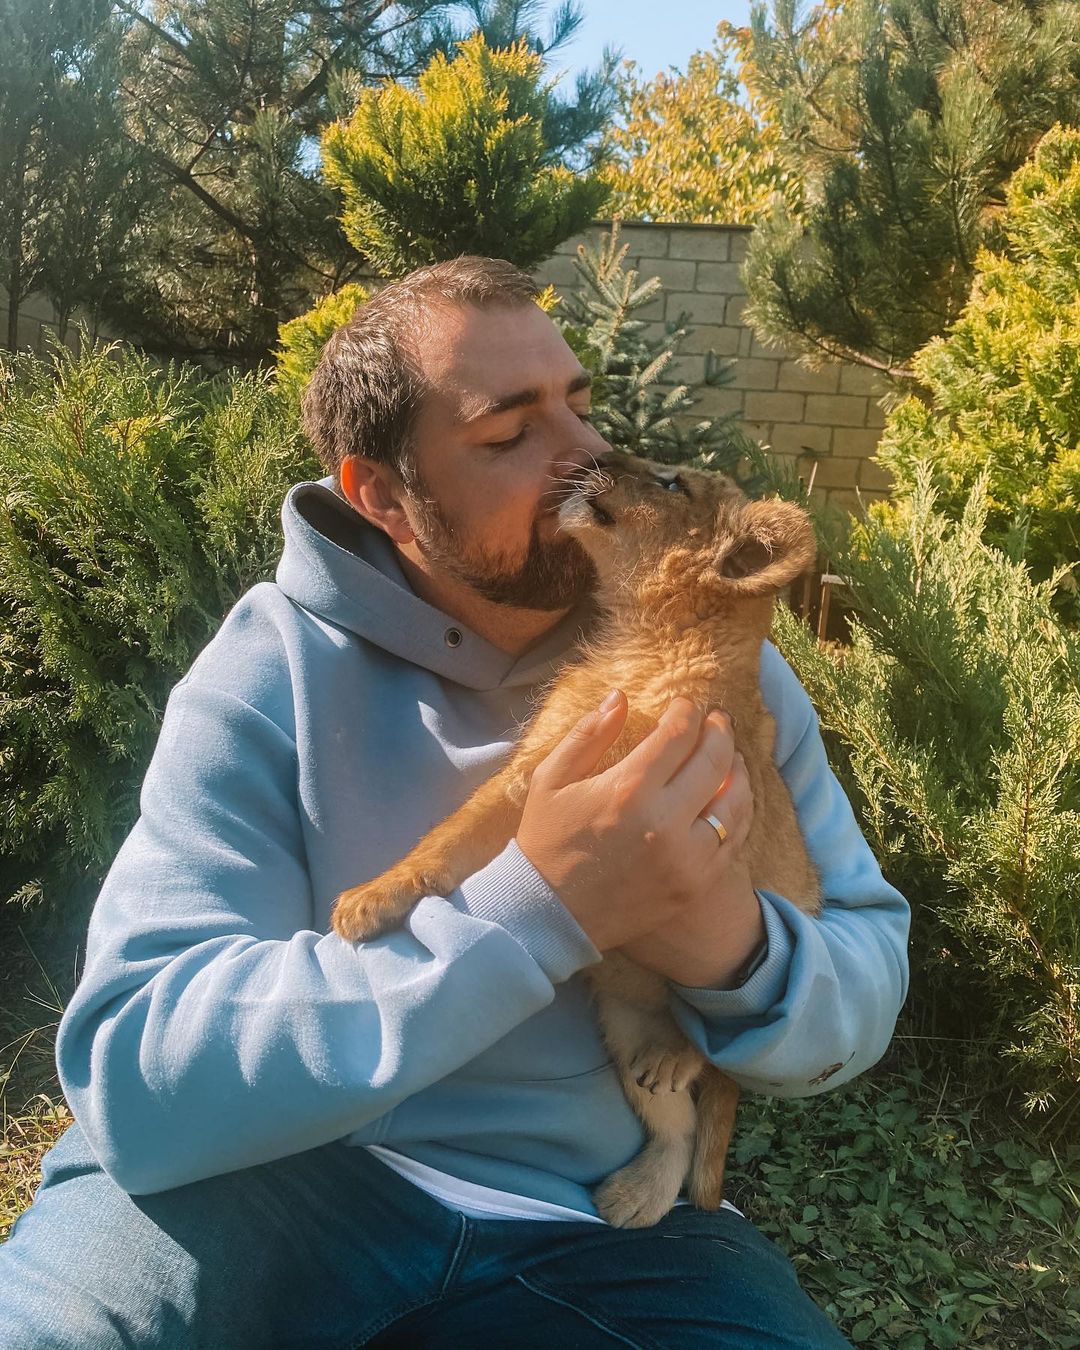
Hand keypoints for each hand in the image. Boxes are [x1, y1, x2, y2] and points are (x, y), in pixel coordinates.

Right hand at [515, 692, 755, 959]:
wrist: (549, 915)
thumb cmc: (547, 840)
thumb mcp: (551, 779)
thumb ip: (587, 734)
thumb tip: (620, 697)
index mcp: (627, 790)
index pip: (678, 734)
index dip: (687, 711)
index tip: (685, 704)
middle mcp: (664, 822)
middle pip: (715, 760)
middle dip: (719, 730)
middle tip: (717, 718)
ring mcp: (686, 858)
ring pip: (735, 800)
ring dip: (737, 768)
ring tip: (730, 754)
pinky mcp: (696, 884)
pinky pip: (734, 839)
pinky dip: (739, 811)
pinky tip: (731, 796)